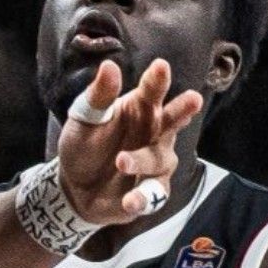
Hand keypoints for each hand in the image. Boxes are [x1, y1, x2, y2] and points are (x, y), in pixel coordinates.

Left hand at [55, 59, 203, 223]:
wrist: (74, 187)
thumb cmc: (84, 145)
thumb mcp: (84, 120)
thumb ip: (99, 97)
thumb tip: (109, 66)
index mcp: (138, 109)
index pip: (151, 92)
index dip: (157, 80)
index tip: (161, 65)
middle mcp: (154, 133)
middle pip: (173, 120)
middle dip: (183, 110)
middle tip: (193, 98)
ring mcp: (155, 162)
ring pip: (160, 159)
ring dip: (142, 160)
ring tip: (121, 161)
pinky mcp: (151, 191)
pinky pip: (154, 194)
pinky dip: (143, 198)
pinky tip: (130, 201)